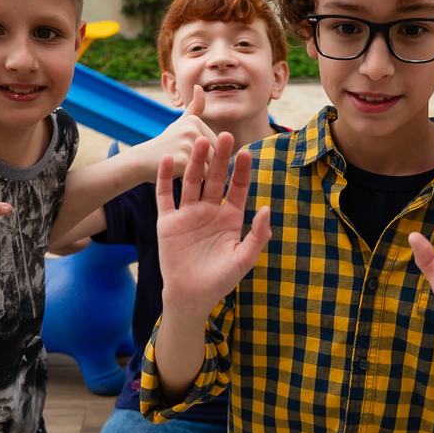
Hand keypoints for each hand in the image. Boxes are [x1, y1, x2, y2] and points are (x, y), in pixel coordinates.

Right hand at [133, 86, 214, 180]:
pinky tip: (179, 175)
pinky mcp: (182, 160)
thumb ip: (194, 108)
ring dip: (200, 174)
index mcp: (194, 121)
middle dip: (205, 165)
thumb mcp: (180, 124)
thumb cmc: (165, 144)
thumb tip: (199, 87)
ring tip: (183, 167)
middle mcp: (192, 129)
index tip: (191, 154)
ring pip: (210, 167)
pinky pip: (201, 177)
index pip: (218, 145)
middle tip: (185, 162)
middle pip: (216, 156)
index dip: (208, 156)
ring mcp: (187, 144)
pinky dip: (193, 180)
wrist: (140, 161)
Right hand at [155, 131, 270, 319]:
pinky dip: (165, 178)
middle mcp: (209, 211)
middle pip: (214, 179)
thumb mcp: (244, 259)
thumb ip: (257, 235)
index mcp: (230, 218)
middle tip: (223, 136)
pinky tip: (167, 160)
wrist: (190, 297)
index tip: (246, 152)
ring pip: (191, 181)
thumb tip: (267, 209)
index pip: (237, 188)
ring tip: (198, 141)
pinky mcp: (167, 221)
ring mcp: (187, 214)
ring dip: (195, 162)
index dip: (241, 171)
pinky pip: (165, 195)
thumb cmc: (220, 281)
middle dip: (219, 158)